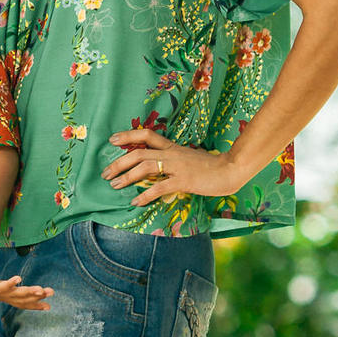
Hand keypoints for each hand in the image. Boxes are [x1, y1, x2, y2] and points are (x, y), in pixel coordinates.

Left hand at [0, 272, 53, 310]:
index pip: (21, 302)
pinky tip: (18, 278)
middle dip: (37, 297)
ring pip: (15, 294)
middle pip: (22, 298)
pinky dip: (9, 283)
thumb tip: (6, 286)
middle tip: (52, 293)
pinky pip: (0, 286)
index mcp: (3, 296)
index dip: (35, 305)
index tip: (49, 306)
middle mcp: (1, 296)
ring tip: (41, 289)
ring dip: (28, 292)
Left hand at [105, 128, 240, 206]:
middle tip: (105, 173)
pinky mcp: (184, 180)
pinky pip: (160, 187)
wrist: (232, 169)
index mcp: (173, 147)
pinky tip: (135, 202)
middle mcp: (172, 154)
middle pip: (139, 152)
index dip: (128, 135)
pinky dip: (145, 195)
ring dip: (127, 176)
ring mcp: (178, 166)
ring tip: (114, 185)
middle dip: (119, 162)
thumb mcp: (190, 159)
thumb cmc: (212, 167)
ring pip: (145, 166)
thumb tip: (159, 169)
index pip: (147, 135)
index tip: (112, 139)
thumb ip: (175, 161)